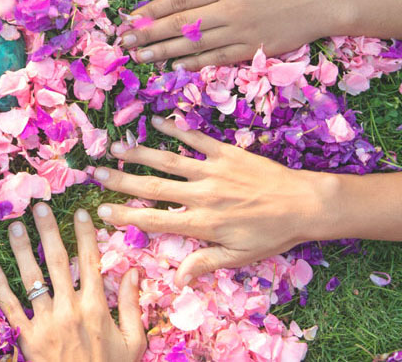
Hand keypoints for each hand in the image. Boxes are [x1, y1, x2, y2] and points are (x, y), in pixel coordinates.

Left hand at [0, 203, 145, 361]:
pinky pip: (10, 307)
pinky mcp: (27, 337)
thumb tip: (134, 271)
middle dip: (49, 230)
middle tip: (39, 206)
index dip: (85, 234)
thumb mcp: (132, 341)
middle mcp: (69, 309)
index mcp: (96, 307)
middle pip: (57, 261)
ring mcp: (46, 322)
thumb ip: (130, 305)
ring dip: (22, 250)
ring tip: (15, 226)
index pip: (90, 261)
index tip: (80, 212)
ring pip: (31, 278)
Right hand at [93, 116, 334, 285]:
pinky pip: (196, 139)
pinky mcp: (226, 152)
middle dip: (121, 181)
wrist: (306, 204)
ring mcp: (213, 171)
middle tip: (95, 173)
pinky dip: (176, 129)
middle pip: (153, 187)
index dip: (125, 215)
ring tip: (115, 147)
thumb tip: (176, 279)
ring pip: (168, 161)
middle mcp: (202, 195)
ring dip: (139, 153)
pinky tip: (158, 121)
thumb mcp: (240, 257)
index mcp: (203, 224)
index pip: (155, 220)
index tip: (101, 210)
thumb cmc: (273, 234)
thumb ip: (204, 263)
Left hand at [121, 0, 348, 69]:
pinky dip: (193, 63)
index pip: (180, 0)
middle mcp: (229, 11)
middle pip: (180, 25)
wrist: (326, 0)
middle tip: (123, 41)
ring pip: (193, 45)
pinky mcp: (252, 51)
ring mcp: (240, 34)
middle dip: (147, 33)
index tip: (130, 16)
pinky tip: (174, 65)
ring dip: (162, 52)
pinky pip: (216, 59)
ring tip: (139, 56)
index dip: (151, 10)